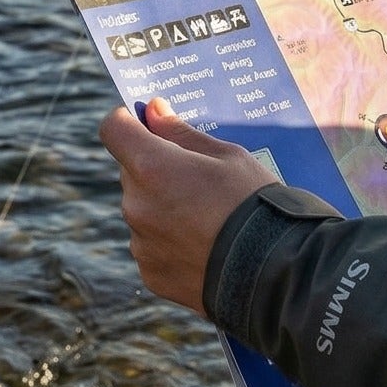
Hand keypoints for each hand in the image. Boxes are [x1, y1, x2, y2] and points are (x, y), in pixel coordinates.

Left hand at [98, 98, 280, 312]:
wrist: (272, 272)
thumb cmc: (253, 203)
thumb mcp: (228, 156)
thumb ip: (182, 133)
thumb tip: (154, 112)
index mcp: (152, 167)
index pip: (114, 129)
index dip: (128, 122)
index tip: (148, 125)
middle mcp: (135, 204)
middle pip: (131, 172)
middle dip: (155, 169)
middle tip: (197, 178)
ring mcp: (140, 243)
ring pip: (141, 210)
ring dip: (161, 207)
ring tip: (207, 218)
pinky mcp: (151, 274)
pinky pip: (151, 246)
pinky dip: (169, 242)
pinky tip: (204, 246)